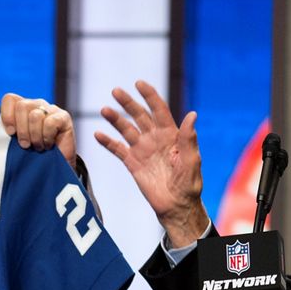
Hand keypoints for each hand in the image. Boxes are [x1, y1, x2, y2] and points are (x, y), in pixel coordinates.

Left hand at [0, 93, 75, 169]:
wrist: (56, 168)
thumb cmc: (33, 156)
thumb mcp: (15, 144)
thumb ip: (7, 134)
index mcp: (22, 108)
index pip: (9, 99)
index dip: (7, 115)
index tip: (10, 132)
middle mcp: (36, 105)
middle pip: (22, 106)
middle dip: (22, 129)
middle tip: (25, 145)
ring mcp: (51, 109)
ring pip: (35, 115)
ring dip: (35, 136)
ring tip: (38, 147)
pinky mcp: (64, 117)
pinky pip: (50, 122)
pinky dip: (47, 137)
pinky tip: (48, 145)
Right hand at [94, 80, 208, 247]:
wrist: (176, 206)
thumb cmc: (189, 184)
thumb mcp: (191, 160)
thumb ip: (189, 138)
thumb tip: (192, 114)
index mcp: (170, 134)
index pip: (159, 110)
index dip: (150, 96)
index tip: (139, 84)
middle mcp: (154, 138)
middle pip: (139, 115)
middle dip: (128, 103)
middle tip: (116, 91)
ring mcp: (142, 150)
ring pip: (126, 129)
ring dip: (115, 119)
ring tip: (104, 109)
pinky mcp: (132, 163)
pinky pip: (117, 149)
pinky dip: (107, 142)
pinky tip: (98, 134)